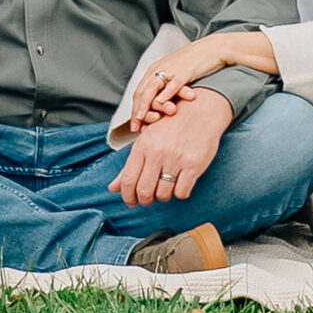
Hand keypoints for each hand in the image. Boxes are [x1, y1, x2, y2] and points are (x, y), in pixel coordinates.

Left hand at [110, 90, 233, 207]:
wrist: (201, 110)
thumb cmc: (171, 125)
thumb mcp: (147, 139)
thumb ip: (130, 165)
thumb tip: (112, 188)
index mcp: (143, 144)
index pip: (128, 180)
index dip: (127, 196)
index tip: (131, 202)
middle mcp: (158, 152)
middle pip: (144, 191)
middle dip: (145, 200)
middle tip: (148, 199)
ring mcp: (176, 159)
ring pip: (163, 194)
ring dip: (163, 196)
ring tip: (165, 187)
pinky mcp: (194, 165)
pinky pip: (182, 193)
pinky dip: (180, 193)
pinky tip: (180, 183)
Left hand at [129, 31, 257, 130]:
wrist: (211, 49)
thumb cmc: (195, 63)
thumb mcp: (175, 75)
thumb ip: (166, 87)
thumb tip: (160, 106)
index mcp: (156, 69)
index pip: (139, 91)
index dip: (135, 109)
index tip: (134, 125)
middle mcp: (159, 69)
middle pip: (142, 92)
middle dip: (137, 111)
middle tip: (135, 127)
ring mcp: (171, 70)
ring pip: (152, 88)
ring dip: (146, 105)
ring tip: (142, 119)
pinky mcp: (184, 72)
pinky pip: (172, 85)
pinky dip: (165, 95)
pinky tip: (161, 104)